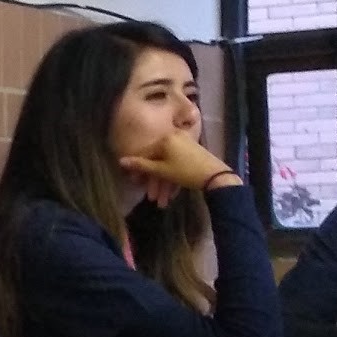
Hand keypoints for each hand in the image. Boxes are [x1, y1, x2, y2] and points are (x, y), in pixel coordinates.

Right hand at [118, 130, 238, 205]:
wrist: (215, 175)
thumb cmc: (185, 172)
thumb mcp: (161, 170)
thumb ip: (141, 165)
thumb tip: (120, 161)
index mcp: (165, 138)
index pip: (145, 153)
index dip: (138, 169)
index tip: (134, 183)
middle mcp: (174, 137)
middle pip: (157, 159)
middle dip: (153, 180)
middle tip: (150, 195)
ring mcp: (185, 143)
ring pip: (168, 163)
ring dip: (163, 182)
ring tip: (162, 200)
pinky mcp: (193, 150)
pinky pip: (177, 162)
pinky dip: (173, 175)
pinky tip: (173, 191)